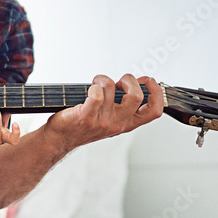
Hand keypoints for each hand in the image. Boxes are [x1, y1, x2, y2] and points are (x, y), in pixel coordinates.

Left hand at [44, 74, 162, 150]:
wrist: (60, 139)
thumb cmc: (84, 125)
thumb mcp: (112, 119)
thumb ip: (125, 105)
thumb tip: (138, 82)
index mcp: (127, 124)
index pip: (155, 111)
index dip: (157, 92)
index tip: (149, 81)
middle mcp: (117, 124)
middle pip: (137, 96)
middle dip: (129, 79)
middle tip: (118, 82)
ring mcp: (102, 121)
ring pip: (112, 88)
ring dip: (103, 79)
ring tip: (96, 84)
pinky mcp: (86, 117)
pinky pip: (96, 94)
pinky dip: (93, 85)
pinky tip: (89, 89)